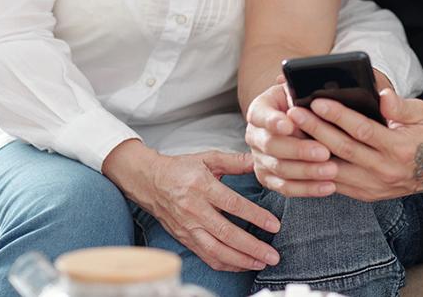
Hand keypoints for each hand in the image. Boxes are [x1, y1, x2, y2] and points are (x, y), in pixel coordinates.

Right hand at [102, 140, 280, 270]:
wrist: (149, 181)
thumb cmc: (181, 168)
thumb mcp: (207, 158)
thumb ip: (234, 161)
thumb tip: (258, 161)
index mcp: (202, 187)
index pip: (232, 204)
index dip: (254, 216)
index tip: (273, 224)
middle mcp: (195, 210)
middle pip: (226, 233)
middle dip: (252, 247)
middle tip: (272, 254)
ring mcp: (189, 228)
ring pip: (216, 251)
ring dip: (241, 260)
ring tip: (261, 262)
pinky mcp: (185, 239)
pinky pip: (207, 256)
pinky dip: (225, 264)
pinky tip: (241, 265)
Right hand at [245, 83, 338, 196]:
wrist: (297, 124)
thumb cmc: (302, 103)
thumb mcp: (299, 91)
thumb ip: (299, 88)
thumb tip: (301, 80)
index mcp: (259, 110)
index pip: (262, 115)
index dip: (274, 121)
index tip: (290, 124)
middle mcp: (254, 135)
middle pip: (272, 146)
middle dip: (299, 150)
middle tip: (323, 151)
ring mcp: (260, 159)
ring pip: (280, 169)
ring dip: (308, 171)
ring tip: (332, 169)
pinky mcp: (268, 179)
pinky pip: (287, 188)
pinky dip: (308, 189)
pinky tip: (328, 186)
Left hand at [287, 89, 422, 200]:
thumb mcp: (421, 113)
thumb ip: (400, 106)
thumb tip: (381, 95)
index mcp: (398, 148)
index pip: (361, 130)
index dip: (338, 115)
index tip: (316, 101)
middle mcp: (385, 171)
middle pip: (342, 149)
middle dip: (315, 130)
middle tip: (293, 113)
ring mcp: (375, 186)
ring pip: (335, 170)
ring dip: (311, 152)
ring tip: (292, 133)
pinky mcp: (368, 195)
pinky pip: (337, 184)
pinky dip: (318, 171)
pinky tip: (302, 155)